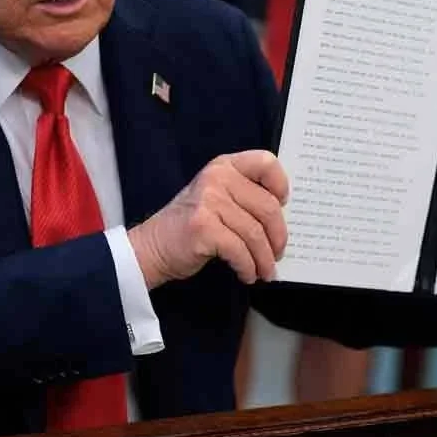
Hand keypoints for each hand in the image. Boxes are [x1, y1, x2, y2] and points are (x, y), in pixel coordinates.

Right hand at [128, 150, 289, 289]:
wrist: (153, 246)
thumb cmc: (192, 224)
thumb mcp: (216, 197)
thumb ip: (244, 196)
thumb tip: (282, 221)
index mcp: (224, 166)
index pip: (265, 162)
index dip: (281, 184)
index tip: (283, 206)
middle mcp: (217, 178)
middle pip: (267, 207)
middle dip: (278, 237)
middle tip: (278, 255)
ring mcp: (209, 201)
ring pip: (255, 234)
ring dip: (264, 259)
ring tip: (265, 272)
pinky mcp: (203, 227)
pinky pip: (240, 251)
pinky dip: (248, 267)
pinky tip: (247, 275)